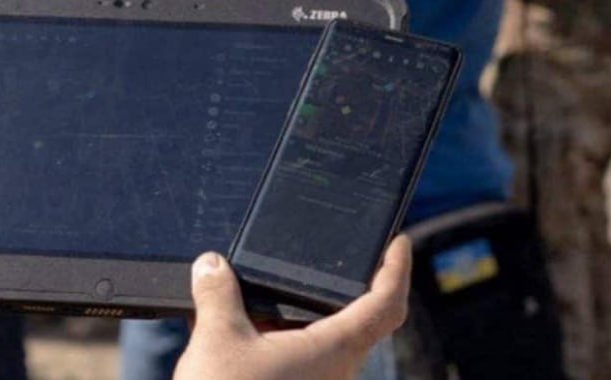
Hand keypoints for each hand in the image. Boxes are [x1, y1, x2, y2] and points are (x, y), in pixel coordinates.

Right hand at [174, 236, 411, 379]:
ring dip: (304, 317)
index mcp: (334, 350)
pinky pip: (301, 362)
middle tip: (334, 258)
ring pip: (325, 344)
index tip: (400, 244)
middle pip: (360, 322)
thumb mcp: (217, 339)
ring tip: (271, 289)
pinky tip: (247, 328)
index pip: (387, 305)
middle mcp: (336, 373)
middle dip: (347, 288)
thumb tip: (211, 265)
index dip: (397, 270)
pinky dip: (283, 339)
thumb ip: (218, 295)